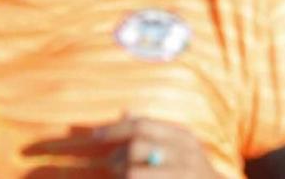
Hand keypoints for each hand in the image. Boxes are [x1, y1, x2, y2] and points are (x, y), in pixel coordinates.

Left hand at [82, 115, 216, 174]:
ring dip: (120, 174)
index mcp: (183, 137)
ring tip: (122, 175)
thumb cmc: (189, 169)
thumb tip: (125, 113)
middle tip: (112, 165)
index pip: (143, 125)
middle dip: (116, 157)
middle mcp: (184, 154)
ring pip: (132, 173)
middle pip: (136, 148)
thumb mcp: (179, 146)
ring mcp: (181, 175)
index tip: (95, 135)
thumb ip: (153, 130)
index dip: (115, 129)